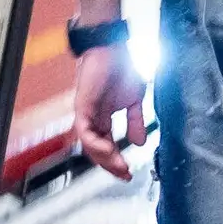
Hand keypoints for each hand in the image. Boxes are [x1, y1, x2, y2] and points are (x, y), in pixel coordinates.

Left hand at [73, 44, 147, 176]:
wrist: (112, 47)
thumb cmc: (121, 68)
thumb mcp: (134, 101)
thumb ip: (136, 122)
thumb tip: (140, 142)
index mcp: (104, 118)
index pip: (107, 146)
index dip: (117, 161)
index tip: (129, 172)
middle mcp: (93, 119)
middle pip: (97, 151)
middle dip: (111, 166)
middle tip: (125, 175)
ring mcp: (86, 114)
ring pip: (89, 146)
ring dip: (104, 159)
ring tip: (119, 167)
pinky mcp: (82, 107)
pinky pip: (85, 132)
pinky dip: (96, 144)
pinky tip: (109, 151)